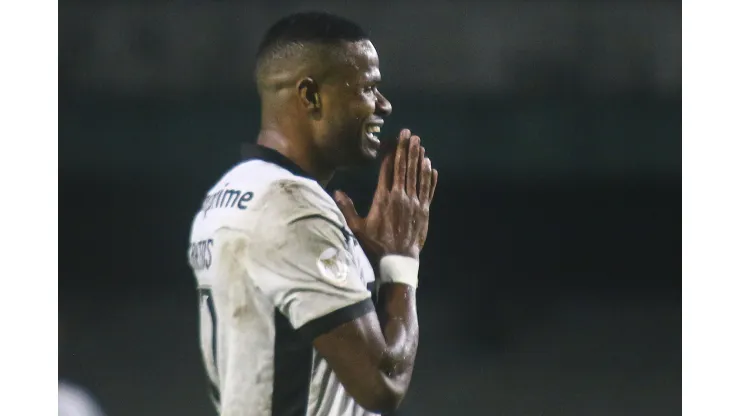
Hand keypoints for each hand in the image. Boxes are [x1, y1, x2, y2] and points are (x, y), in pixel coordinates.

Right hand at [335, 129, 437, 260]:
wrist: (397, 261)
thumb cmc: (375, 245)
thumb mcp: (357, 227)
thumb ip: (347, 208)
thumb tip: (336, 192)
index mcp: (383, 198)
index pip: (388, 170)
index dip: (391, 153)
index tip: (393, 140)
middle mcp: (400, 197)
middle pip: (404, 168)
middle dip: (406, 149)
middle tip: (408, 134)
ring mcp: (414, 204)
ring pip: (417, 176)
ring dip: (418, 158)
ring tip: (419, 144)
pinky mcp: (424, 211)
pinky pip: (428, 190)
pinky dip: (429, 178)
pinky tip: (430, 167)